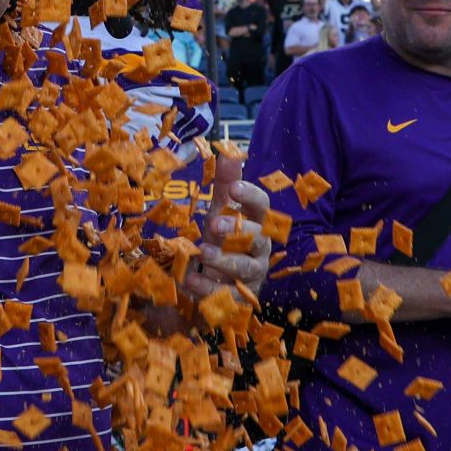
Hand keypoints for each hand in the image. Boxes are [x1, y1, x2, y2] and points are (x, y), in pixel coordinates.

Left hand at [183, 155, 270, 300]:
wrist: (215, 284)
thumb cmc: (222, 241)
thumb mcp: (221, 211)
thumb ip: (225, 184)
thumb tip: (226, 150)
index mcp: (256, 225)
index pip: (262, 208)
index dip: (251, 197)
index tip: (233, 188)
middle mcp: (259, 251)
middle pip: (257, 239)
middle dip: (237, 231)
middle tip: (213, 223)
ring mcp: (250, 277)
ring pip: (244, 268)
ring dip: (223, 260)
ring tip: (201, 252)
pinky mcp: (236, 300)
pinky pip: (225, 295)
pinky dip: (206, 288)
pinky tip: (188, 280)